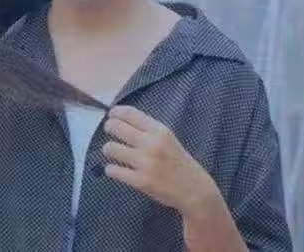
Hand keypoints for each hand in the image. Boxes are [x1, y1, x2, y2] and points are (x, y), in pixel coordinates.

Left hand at [102, 105, 217, 216]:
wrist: (195, 191)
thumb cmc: (178, 161)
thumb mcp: (168, 138)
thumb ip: (148, 129)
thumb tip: (121, 118)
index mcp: (159, 130)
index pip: (130, 113)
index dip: (116, 112)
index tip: (111, 114)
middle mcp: (152, 143)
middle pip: (116, 127)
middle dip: (109, 127)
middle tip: (109, 131)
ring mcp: (146, 163)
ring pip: (110, 148)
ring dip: (108, 149)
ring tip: (112, 151)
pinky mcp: (141, 181)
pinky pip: (113, 170)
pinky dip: (111, 169)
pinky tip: (115, 169)